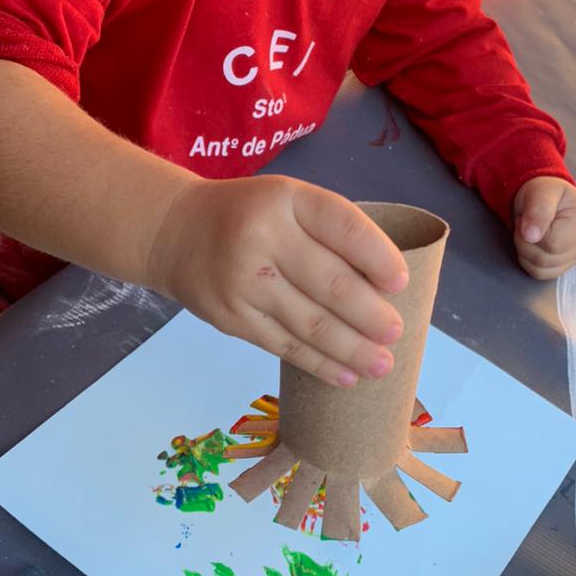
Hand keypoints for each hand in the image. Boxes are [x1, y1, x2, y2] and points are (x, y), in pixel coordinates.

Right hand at [147, 175, 409, 386]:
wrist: (176, 232)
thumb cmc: (250, 216)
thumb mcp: (288, 202)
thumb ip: (329, 233)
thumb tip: (385, 291)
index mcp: (286, 199)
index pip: (342, 225)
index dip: (376, 256)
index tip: (400, 283)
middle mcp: (262, 237)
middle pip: (329, 282)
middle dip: (370, 314)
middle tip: (396, 333)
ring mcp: (243, 281)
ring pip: (309, 323)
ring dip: (351, 349)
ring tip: (382, 364)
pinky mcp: (232, 318)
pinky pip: (284, 346)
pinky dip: (319, 364)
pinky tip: (345, 375)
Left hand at [512, 177, 575, 279]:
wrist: (546, 196)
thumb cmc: (546, 192)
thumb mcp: (542, 192)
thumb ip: (538, 211)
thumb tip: (531, 236)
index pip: (552, 244)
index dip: (530, 233)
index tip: (525, 217)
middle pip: (544, 260)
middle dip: (524, 242)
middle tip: (524, 224)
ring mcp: (573, 257)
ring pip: (540, 270)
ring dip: (524, 252)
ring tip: (529, 232)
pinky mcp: (562, 264)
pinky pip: (540, 274)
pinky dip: (528, 261)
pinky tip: (530, 244)